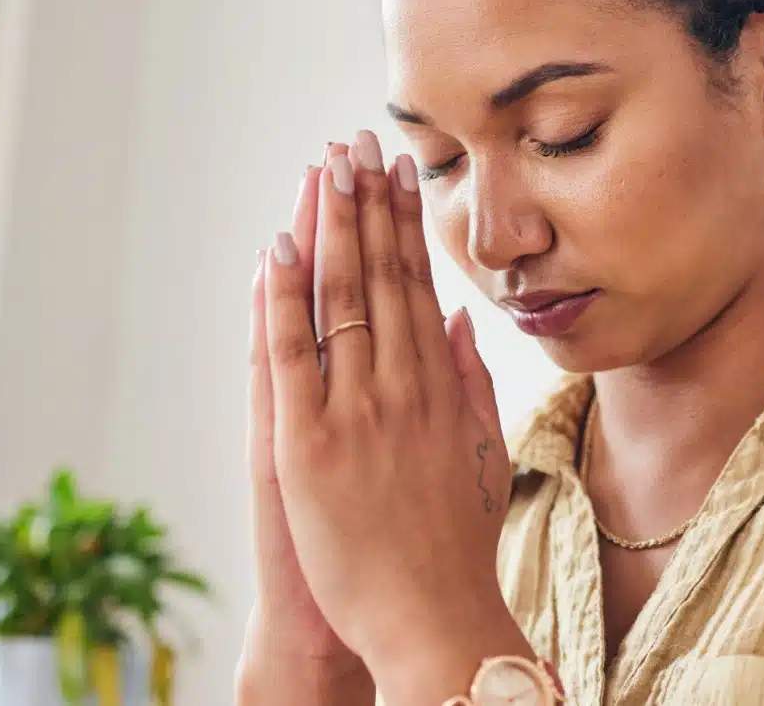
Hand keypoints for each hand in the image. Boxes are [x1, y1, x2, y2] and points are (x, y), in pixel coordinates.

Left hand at [260, 131, 527, 701]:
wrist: (432, 620)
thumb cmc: (455, 549)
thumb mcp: (483, 457)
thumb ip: (472, 384)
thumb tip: (458, 320)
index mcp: (440, 389)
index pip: (418, 285)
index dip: (405, 223)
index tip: (398, 172)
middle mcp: (401, 388)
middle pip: (382, 276)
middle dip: (367, 204)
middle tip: (357, 143)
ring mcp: (354, 413)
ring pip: (341, 300)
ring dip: (330, 228)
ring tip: (323, 169)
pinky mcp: (306, 446)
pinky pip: (291, 357)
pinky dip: (283, 300)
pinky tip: (279, 250)